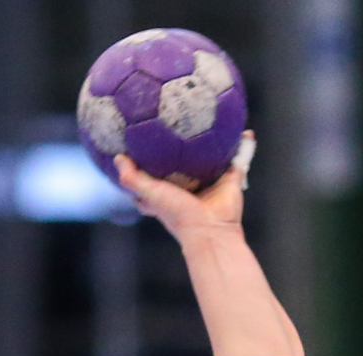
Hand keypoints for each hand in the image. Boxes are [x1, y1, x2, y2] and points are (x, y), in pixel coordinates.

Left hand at [112, 131, 252, 239]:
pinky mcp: (230, 179)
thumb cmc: (177, 214)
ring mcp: (211, 182)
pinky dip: (243, 145)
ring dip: (214, 142)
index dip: (148, 162)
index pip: (155, 176)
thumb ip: (132, 178)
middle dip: (182, 147)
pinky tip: (245, 129)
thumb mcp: (149, 195)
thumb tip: (118, 157)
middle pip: (184, 163)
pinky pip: (238, 158)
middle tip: (179, 122)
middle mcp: (190, 186)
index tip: (142, 143)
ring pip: (211, 158)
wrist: (209, 230)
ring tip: (213, 117)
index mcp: (168, 192)